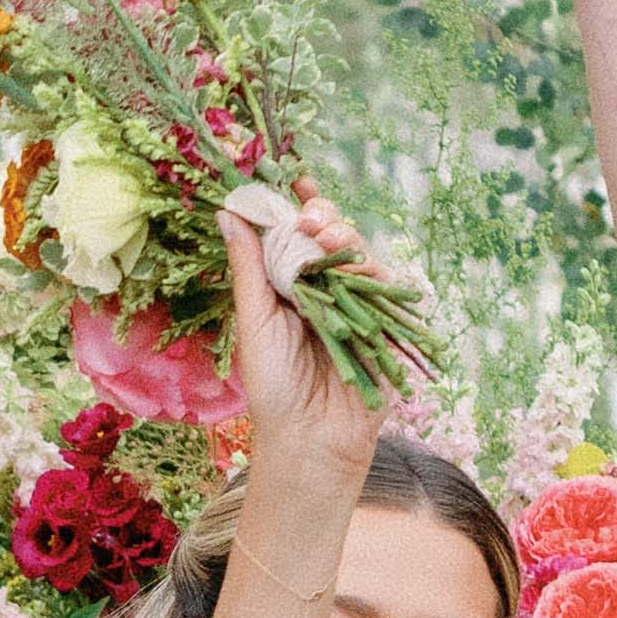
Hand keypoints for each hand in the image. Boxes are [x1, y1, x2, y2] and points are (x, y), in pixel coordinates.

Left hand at [216, 181, 371, 519]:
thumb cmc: (273, 387)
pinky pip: (390, 288)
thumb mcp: (255, 320)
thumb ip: (248, 266)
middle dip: (326, 218)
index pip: (296, 235)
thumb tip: (227, 212)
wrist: (311, 438)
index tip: (294, 179)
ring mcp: (359, 306)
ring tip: (330, 239)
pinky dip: (377, 274)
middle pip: (334, 236)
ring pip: (362, 255)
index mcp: (290, 286)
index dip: (298, 205)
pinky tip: (362, 270)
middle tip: (311, 218)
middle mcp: (325, 290)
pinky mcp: (386, 326)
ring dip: (348, 240)